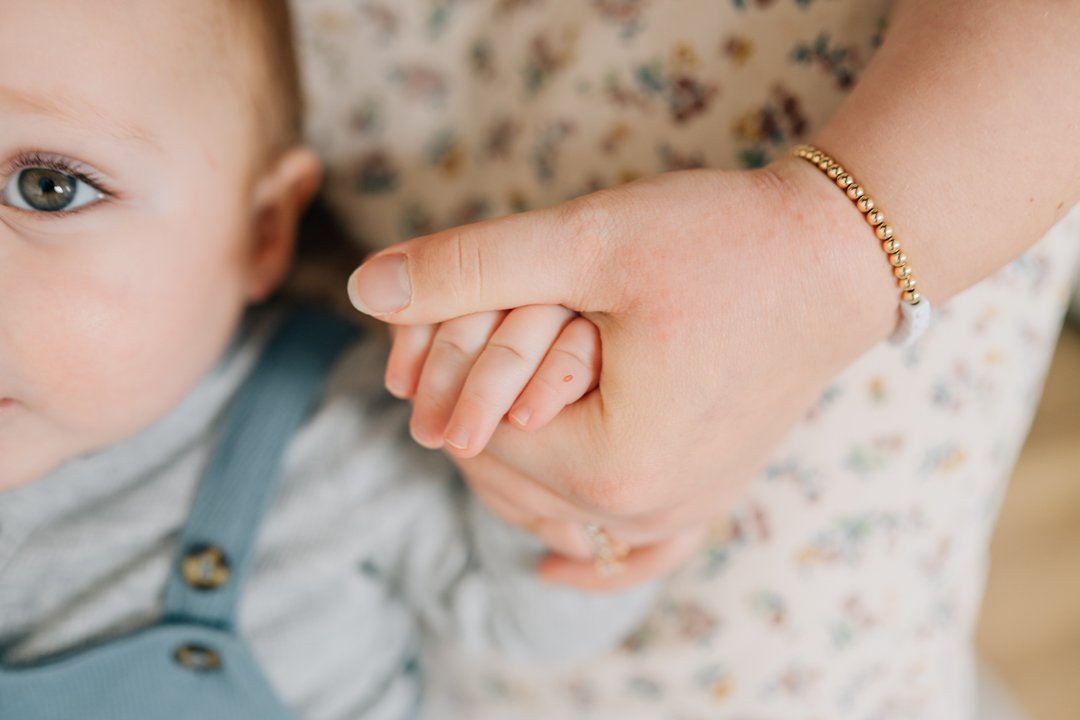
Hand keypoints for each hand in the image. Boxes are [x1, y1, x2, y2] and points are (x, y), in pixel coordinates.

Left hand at [350, 160, 898, 589]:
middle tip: (486, 326)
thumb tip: (364, 289)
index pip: (471, 431)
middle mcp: (646, 511)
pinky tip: (556, 561)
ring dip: (517, 447)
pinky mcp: (705, 496)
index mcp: (610, 464)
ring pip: (551, 505)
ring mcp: (681, 512)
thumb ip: (468, 267)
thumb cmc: (721, 243)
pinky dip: (589, 554)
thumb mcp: (585, 240)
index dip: (447, 362)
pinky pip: (633, 552)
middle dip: (475, 403)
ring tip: (510, 379)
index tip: (460, 303)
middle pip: (505, 474)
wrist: (838, 256)